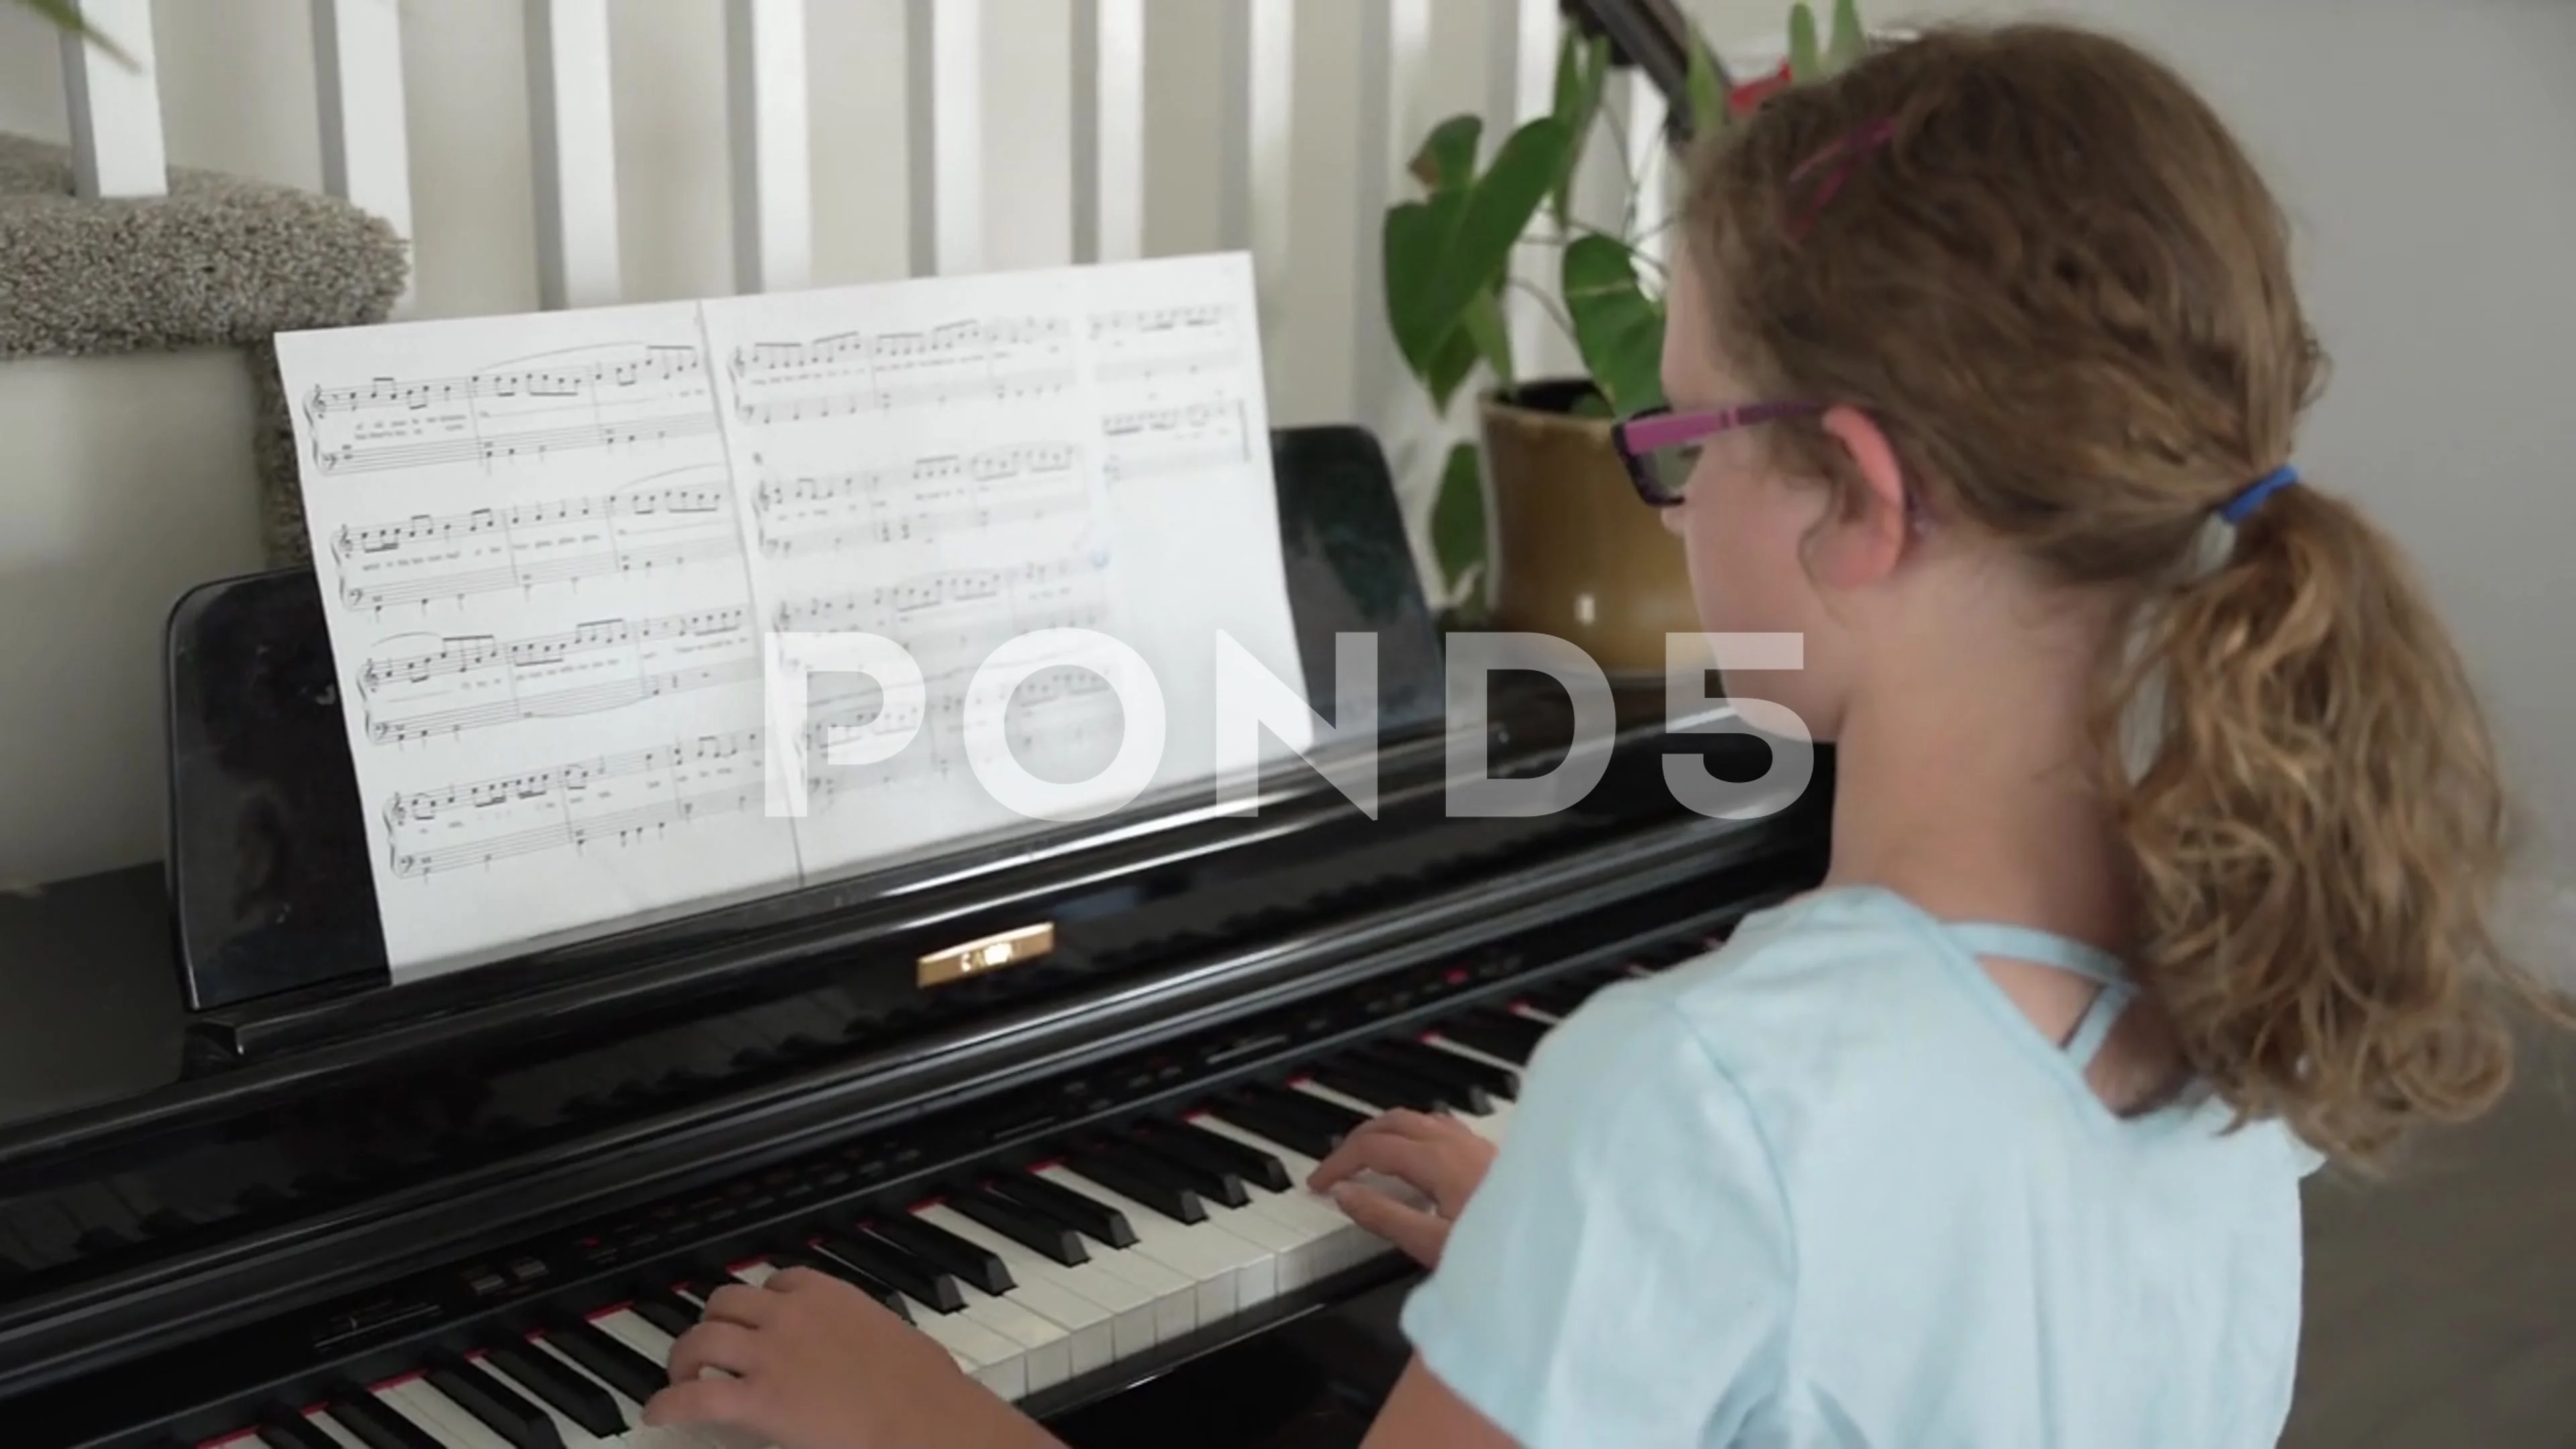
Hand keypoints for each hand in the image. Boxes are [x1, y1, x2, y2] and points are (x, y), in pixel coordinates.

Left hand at [641, 1267, 1058, 1448]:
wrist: (922, 1419)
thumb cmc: (924, 1388)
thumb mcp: (896, 1341)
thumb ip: (868, 1337)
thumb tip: (871, 1353)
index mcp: (830, 1296)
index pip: (780, 1282)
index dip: (761, 1302)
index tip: (757, 1317)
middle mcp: (791, 1315)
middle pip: (728, 1301)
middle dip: (714, 1322)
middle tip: (709, 1348)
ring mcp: (769, 1355)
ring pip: (701, 1339)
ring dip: (684, 1357)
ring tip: (680, 1376)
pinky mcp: (755, 1400)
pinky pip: (693, 1395)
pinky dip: (666, 1402)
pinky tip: (657, 1412)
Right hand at [1306, 1108, 1496, 1267]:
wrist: (1556, 1247)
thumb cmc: (1502, 1252)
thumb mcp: (1431, 1244)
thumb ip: (1384, 1217)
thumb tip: (1345, 1196)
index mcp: (1437, 1159)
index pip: (1372, 1147)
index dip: (1338, 1162)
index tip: (1318, 1183)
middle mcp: (1456, 1142)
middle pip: (1391, 1121)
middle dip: (1356, 1139)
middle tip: (1334, 1166)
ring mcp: (1475, 1143)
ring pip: (1416, 1118)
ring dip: (1384, 1131)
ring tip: (1365, 1155)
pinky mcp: (1489, 1152)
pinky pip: (1439, 1126)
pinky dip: (1411, 1133)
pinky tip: (1415, 1154)